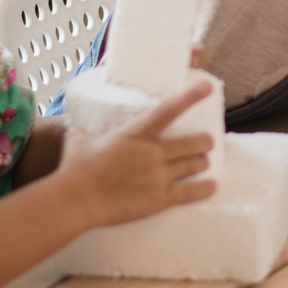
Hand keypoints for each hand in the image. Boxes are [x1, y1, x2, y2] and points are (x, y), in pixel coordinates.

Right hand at [58, 76, 218, 229]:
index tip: (208, 87)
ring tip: (205, 162)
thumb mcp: (78, 142)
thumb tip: (76, 133)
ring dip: (202, 162)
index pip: (169, 110)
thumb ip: (84, 135)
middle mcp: (152, 152)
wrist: (76, 201)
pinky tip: (212, 186)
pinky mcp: (159, 200)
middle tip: (207, 141)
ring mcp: (158, 176)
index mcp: (136, 133)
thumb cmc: (75, 170)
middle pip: (192, 143)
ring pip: (194, 165)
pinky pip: (189, 193)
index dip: (191, 97)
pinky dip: (203, 189)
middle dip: (203, 142)